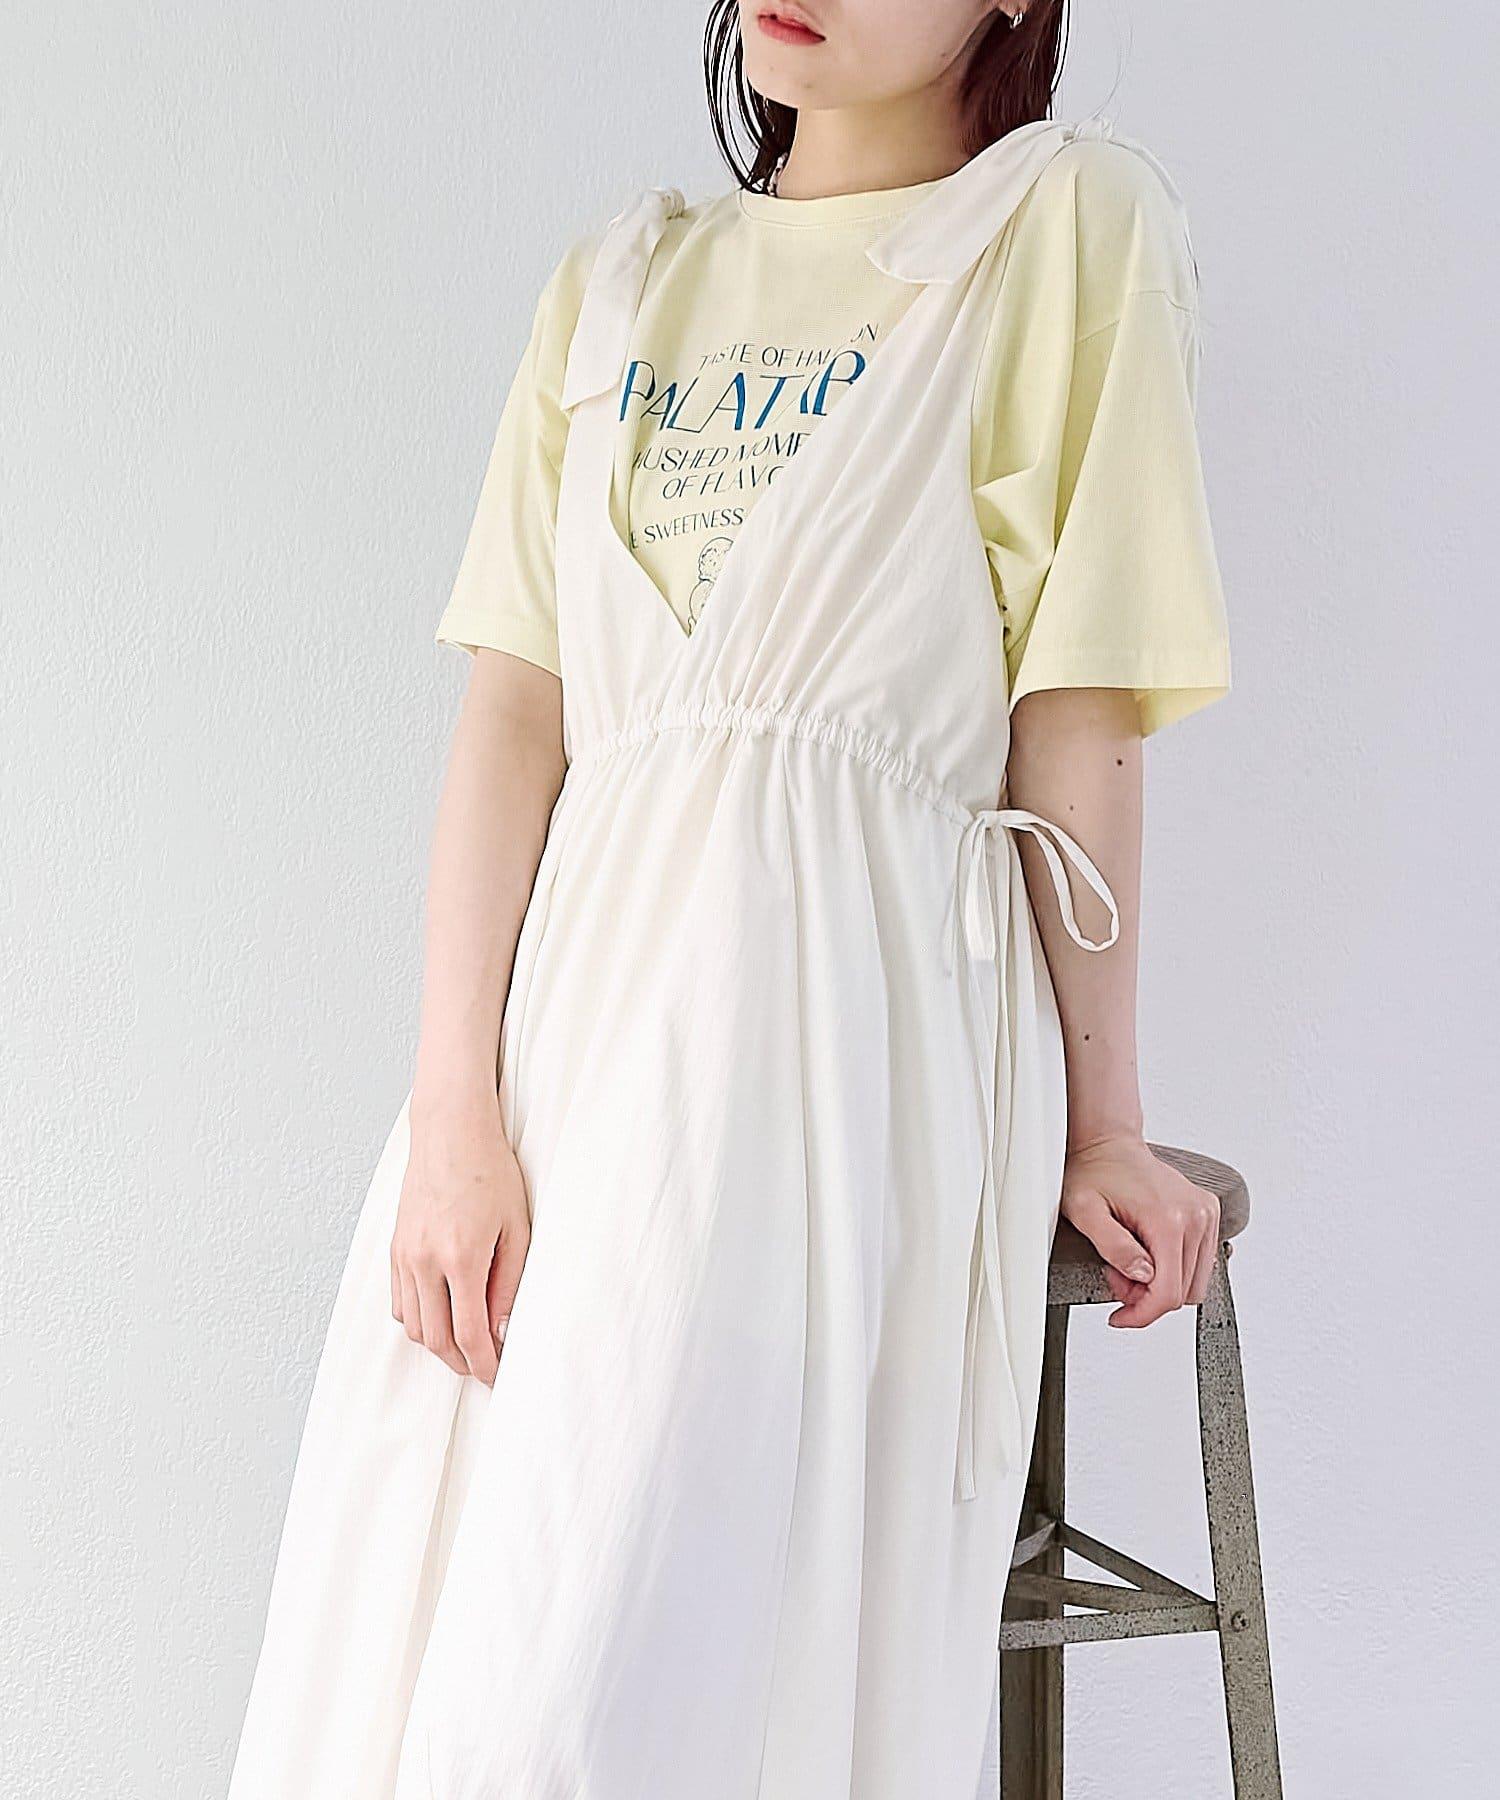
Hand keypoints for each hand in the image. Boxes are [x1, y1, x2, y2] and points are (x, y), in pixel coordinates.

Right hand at [390, 1091, 530, 1382]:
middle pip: (435, 1340)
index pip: (469, 1334)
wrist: (450, 1132)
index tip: (497, 1377)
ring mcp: (404, 1255)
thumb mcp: (516, 1227)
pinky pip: (399, 1302)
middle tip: (484, 1368)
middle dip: (461, 1364)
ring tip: (465, 1347)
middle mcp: (425, 1262)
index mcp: (460, 1258)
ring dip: (438, 1345)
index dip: (484, 1364)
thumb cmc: (490, 1171)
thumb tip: (501, 1329)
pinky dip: (418, 1320)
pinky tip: (441, 1317)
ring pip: (413, 1326)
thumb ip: (508, 1282)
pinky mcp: (395, 1248)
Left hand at [1060, 1136, 1219, 1328]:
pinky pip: (1200, 1262)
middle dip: (1147, 1297)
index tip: (1118, 1316)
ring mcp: (1205, 1213)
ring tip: (1128, 1263)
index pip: (1170, 1292)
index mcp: (1168, 1218)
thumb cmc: (1092, 1173)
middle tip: (1116, 1276)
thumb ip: (1113, 1246)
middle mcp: (1195, 1215)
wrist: (1108, 1144)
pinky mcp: (1207, 1213)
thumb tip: (1143, 1276)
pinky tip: (1146, 1255)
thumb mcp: (1084, 1212)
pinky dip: (1174, 1270)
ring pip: (1195, 1282)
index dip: (1142, 1314)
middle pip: (1185, 1292)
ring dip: (1161, 1284)